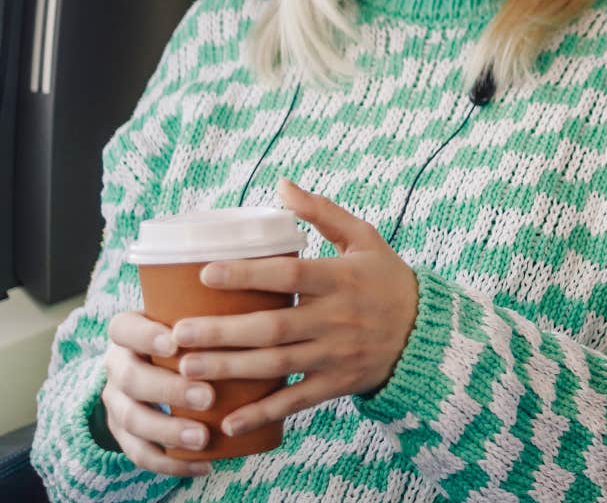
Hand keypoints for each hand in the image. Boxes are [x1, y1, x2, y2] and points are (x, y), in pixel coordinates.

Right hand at [101, 311, 214, 476]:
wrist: (153, 371)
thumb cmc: (187, 339)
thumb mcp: (189, 321)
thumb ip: (214, 316)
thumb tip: (273, 307)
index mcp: (128, 333)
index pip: (124, 328)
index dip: (145, 335)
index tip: (176, 342)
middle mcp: (117, 365)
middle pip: (131, 378)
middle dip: (169, 389)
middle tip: (207, 397)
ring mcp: (116, 401)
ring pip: (131, 418)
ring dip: (168, 430)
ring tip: (202, 438)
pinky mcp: (123, 433)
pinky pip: (139, 453)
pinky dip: (170, 463)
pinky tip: (203, 466)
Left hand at [171, 180, 419, 439]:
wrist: (428, 331)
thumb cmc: (387, 279)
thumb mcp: (364, 238)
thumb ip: (323, 212)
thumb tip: (281, 184)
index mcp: (341, 279)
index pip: (290, 275)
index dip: (248, 274)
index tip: (205, 274)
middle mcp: (337, 318)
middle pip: (274, 326)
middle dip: (223, 332)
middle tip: (178, 332)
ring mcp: (337, 355)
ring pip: (277, 364)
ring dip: (231, 369)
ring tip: (187, 368)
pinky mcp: (338, 383)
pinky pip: (296, 401)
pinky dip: (263, 413)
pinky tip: (228, 421)